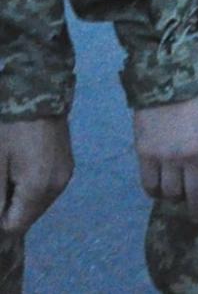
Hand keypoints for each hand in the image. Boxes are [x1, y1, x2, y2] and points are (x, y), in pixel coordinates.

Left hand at [0, 117, 71, 234]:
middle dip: (8, 212)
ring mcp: (64, 177)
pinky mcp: (66, 168)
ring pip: (37, 206)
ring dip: (19, 202)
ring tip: (7, 177)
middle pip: (27, 219)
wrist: (40, 96)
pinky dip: (31, 191)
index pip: (14, 226)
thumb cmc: (10, 129)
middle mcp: (57, 187)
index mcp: (38, 188)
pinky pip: (46, 192)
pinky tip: (19, 172)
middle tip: (0, 182)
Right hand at [134, 92, 197, 222]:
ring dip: (176, 199)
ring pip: (172, 192)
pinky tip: (159, 192)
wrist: (169, 82)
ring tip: (178, 200)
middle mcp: (192, 156)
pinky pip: (149, 185)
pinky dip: (155, 192)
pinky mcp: (146, 155)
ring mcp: (167, 157)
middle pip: (196, 195)